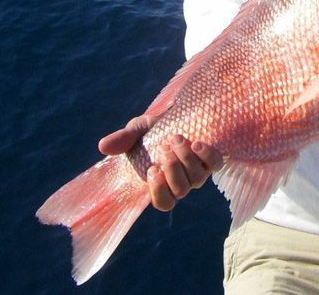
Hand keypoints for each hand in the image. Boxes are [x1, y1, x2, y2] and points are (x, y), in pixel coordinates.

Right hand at [98, 118, 222, 210]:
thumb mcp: (136, 132)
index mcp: (162, 181)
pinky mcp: (211, 158)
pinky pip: (215, 164)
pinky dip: (207, 155)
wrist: (176, 115)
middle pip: (181, 190)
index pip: (164, 202)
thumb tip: (103, 146)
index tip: (151, 169)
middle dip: (172, 170)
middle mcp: (182, 181)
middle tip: (163, 148)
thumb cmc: (153, 129)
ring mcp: (198, 170)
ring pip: (197, 179)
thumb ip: (122, 140)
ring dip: (186, 159)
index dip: (159, 191)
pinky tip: (197, 143)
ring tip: (176, 139)